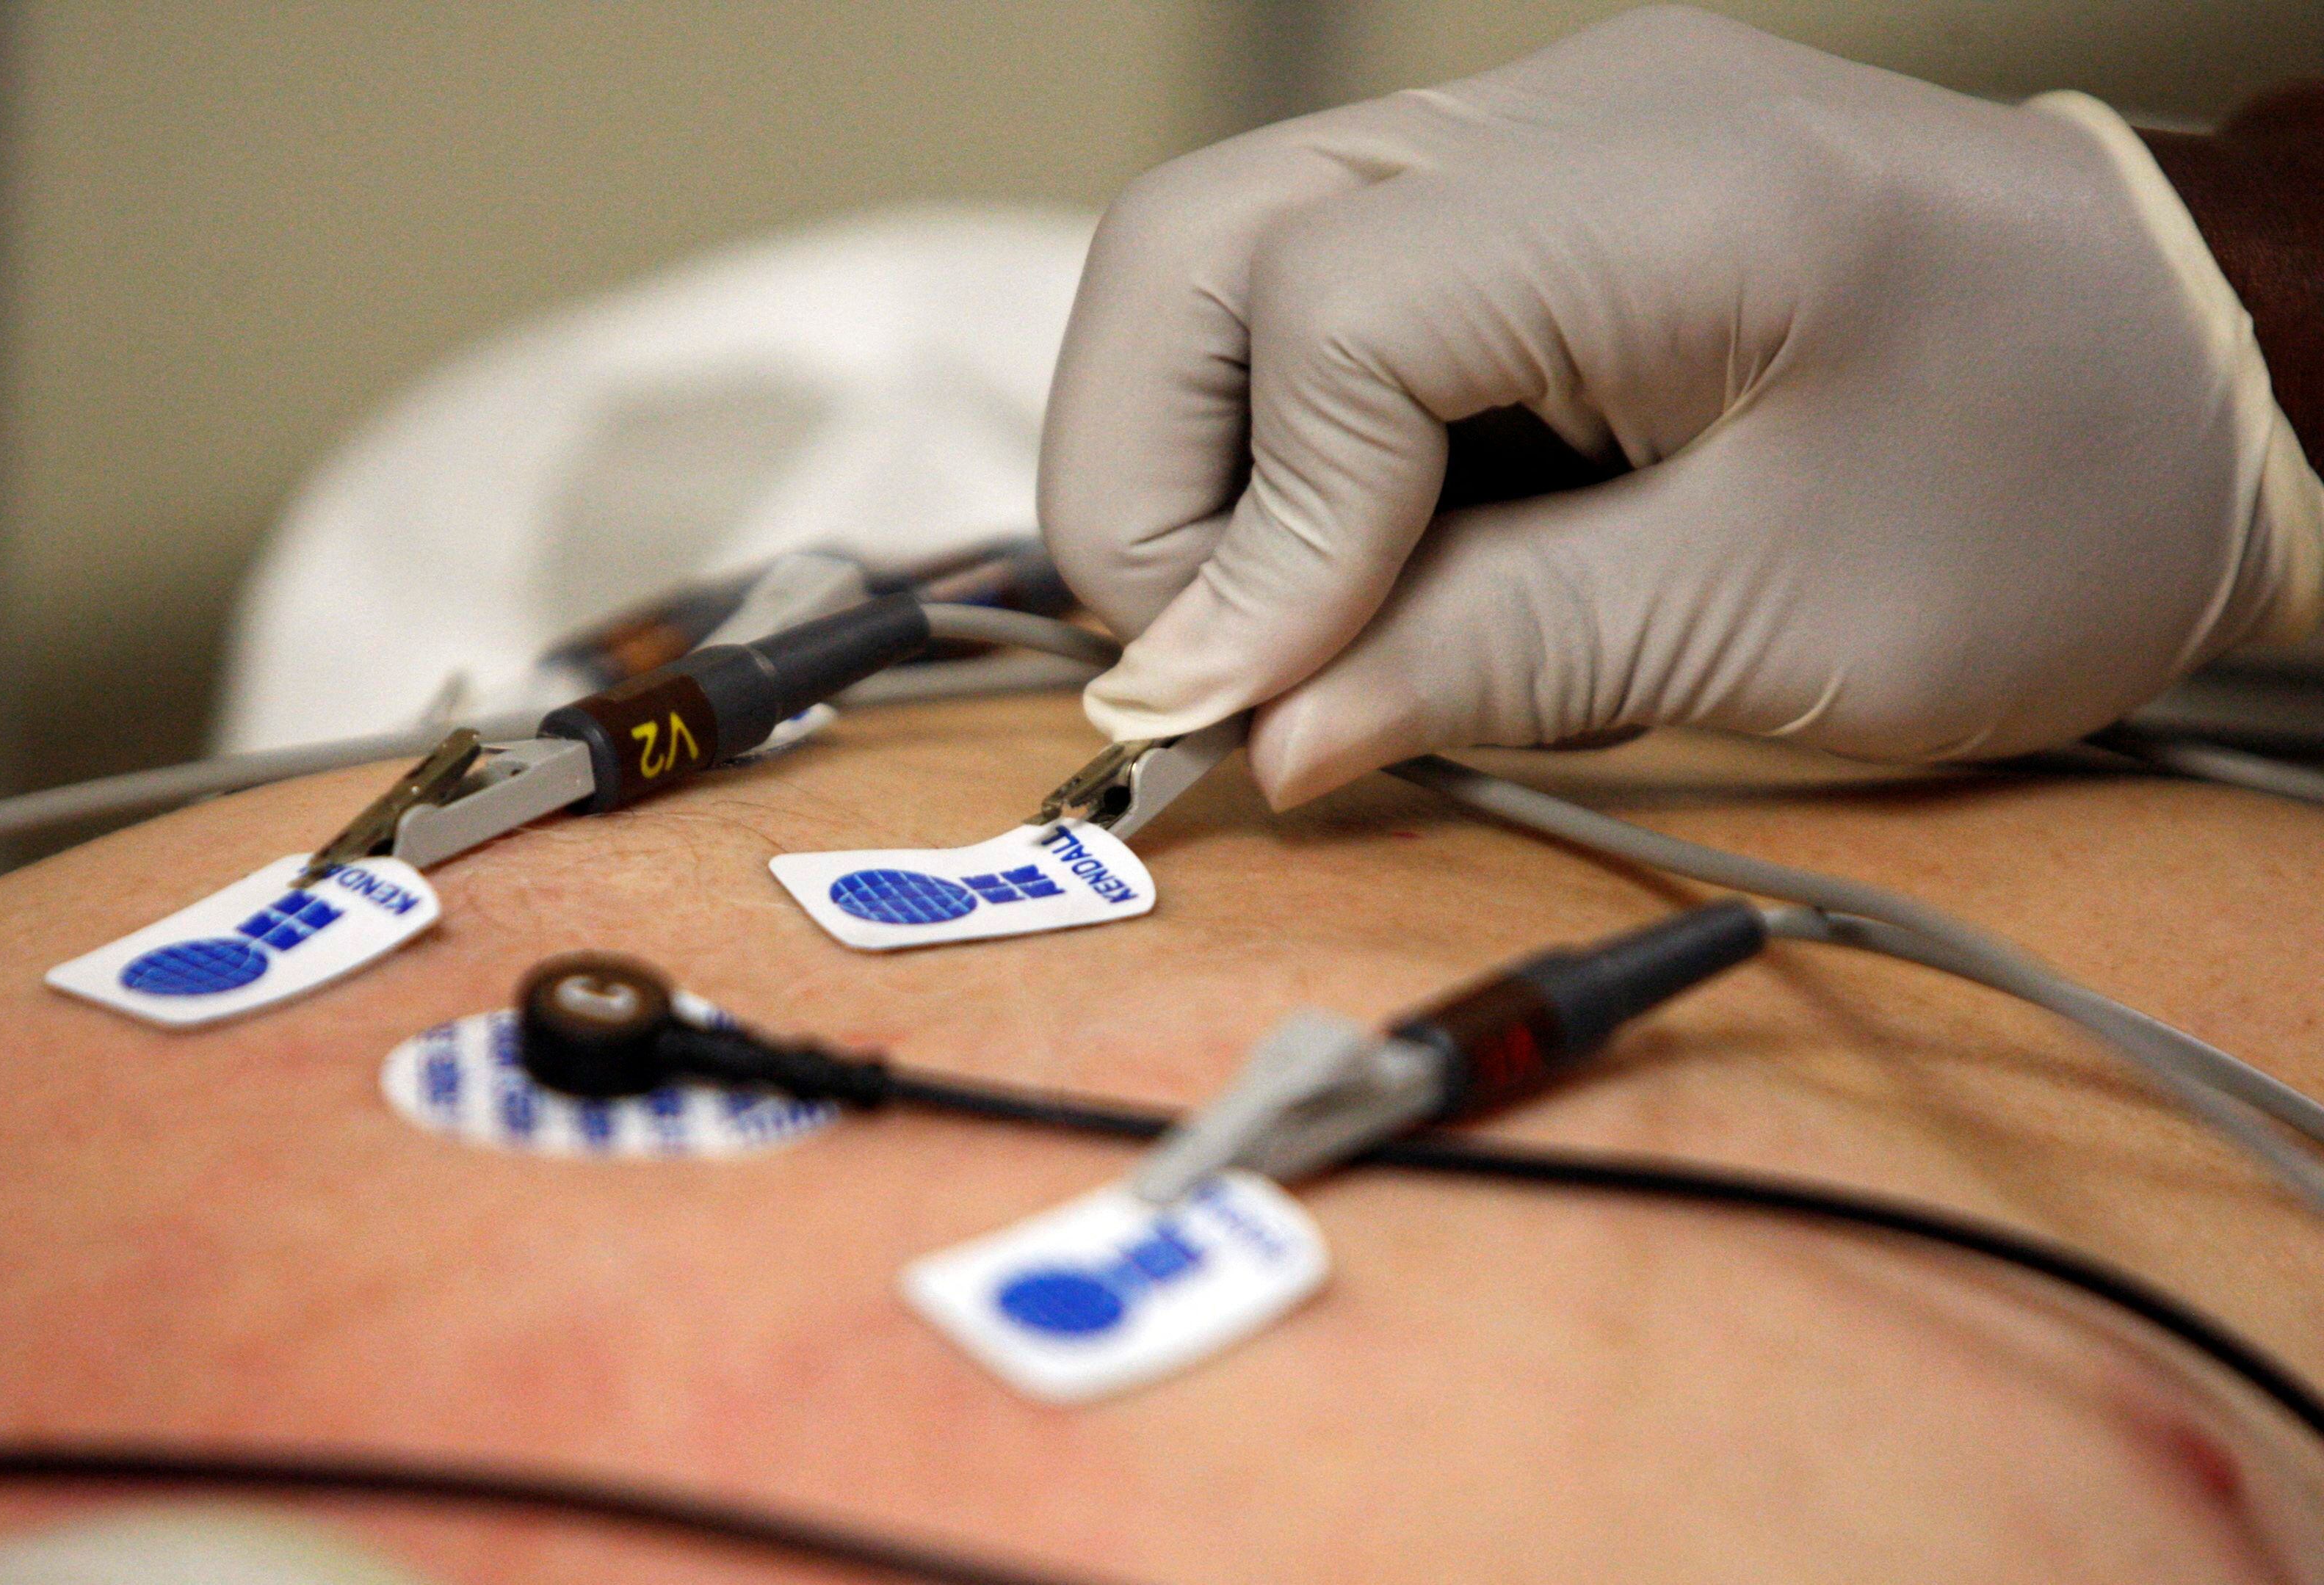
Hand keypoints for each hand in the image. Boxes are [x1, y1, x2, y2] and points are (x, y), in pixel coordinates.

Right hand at [1039, 6, 2316, 806]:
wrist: (2201, 370)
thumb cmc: (2054, 492)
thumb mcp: (1783, 622)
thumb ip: (1500, 662)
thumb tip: (1265, 738)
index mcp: (1656, 192)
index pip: (1324, 324)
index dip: (1252, 542)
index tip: (1257, 720)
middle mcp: (1552, 113)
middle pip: (1191, 243)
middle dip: (1146, 478)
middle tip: (1216, 658)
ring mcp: (1526, 131)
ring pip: (1213, 254)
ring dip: (1195, 455)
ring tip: (1288, 614)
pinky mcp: (1522, 192)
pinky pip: (1309, 287)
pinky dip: (1278, 434)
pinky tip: (1365, 542)